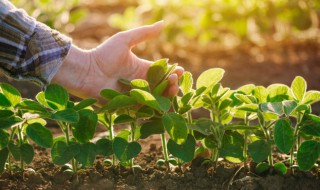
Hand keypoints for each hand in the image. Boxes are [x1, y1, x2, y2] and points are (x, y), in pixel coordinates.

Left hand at [52, 21, 183, 102]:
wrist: (86, 72)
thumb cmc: (103, 54)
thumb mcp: (124, 40)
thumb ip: (143, 33)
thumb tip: (162, 23)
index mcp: (142, 69)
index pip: (162, 72)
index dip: (172, 72)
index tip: (179, 70)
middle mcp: (141, 83)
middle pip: (163, 87)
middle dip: (172, 84)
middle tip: (175, 79)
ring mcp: (136, 96)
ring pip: (156, 99)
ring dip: (167, 95)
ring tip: (171, 88)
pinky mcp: (129, 107)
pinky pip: (144, 109)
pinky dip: (154, 106)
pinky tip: (161, 102)